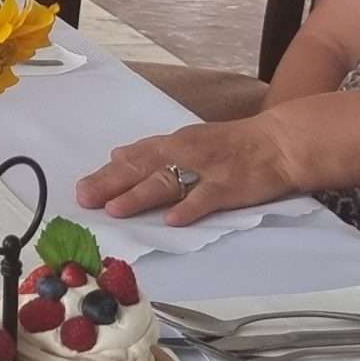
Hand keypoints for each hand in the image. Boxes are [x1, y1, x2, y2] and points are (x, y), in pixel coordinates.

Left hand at [75, 115, 301, 226]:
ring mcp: (207, 169)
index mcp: (174, 143)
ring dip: (140, 195)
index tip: (81, 187)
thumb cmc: (233, 144)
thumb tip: (118, 155)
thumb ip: (153, 151)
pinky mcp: (230, 186)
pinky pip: (207, 198)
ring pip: (168, 182)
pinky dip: (190, 209)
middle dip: (111, 184)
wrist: (279, 142)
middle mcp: (185, 153)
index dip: (107, 173)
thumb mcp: (188, 139)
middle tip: (85, 198)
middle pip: (143, 169)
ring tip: (115, 208)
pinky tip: (172, 220)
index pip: (134, 158)